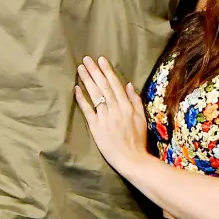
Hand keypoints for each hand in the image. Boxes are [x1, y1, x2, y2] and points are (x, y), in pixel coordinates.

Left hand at [74, 56, 148, 175]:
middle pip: (103, 86)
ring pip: (95, 95)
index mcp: (126, 106)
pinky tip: (76, 89)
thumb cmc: (138, 140)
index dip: (107, 71)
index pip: (115, 84)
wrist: (132, 159)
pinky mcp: (95, 127)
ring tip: (80, 69)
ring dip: (87, 80)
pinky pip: (87, 110)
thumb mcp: (142, 118)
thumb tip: (128, 84)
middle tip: (86, 59)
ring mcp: (104, 117)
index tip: (100, 60)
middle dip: (94, 71)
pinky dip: (82, 99)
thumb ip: (135, 100)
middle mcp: (115, 108)